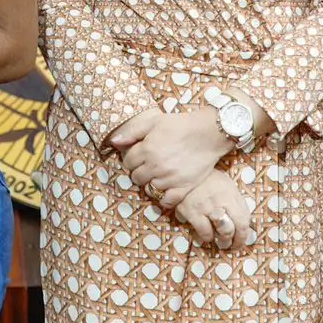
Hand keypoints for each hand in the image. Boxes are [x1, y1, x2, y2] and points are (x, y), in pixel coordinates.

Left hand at [109, 108, 230, 208]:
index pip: (128, 162)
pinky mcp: (184, 187)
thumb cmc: (181, 124)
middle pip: (136, 177)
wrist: (209, 132)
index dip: (132, 158)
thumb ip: (132, 132)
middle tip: (148, 165)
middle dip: (139, 171)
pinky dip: (163, 198)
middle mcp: (156, 166)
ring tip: (158, 174)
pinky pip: (167, 201)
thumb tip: (113, 142)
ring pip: (150, 189)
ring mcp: (170, 178)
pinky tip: (165, 189)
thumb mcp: (154, 121)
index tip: (139, 156)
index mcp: (148, 149)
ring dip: (151, 183)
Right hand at [173, 170, 255, 251]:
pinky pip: (203, 232)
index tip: (240, 242)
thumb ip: (237, 204)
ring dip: (219, 240)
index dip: (243, 237)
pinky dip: (206, 237)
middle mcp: (219, 202)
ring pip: (217, 233)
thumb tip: (245, 226)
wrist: (187, 169)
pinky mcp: (190, 211)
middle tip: (229, 244)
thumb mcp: (228, 186)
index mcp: (231, 195)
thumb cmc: (210, 180)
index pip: (243, 221)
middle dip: (232, 241)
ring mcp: (204, 207)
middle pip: (231, 229)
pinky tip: (206, 234)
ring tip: (217, 239)